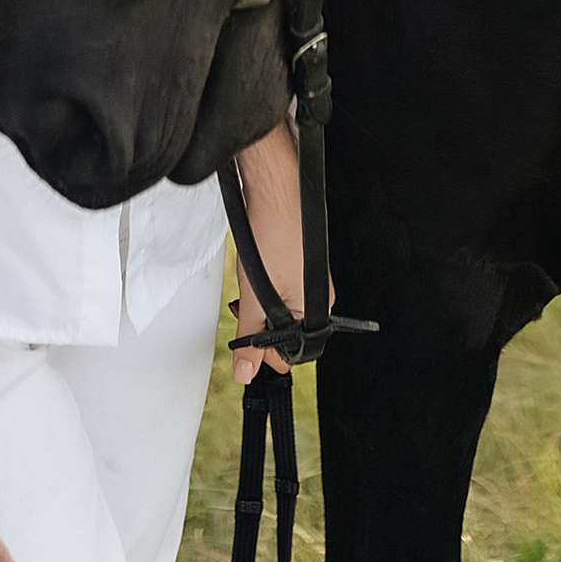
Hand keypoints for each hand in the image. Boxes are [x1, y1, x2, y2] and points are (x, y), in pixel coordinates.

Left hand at [231, 122, 313, 384]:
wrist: (275, 188)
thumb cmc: (274, 235)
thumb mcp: (256, 296)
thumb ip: (251, 337)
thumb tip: (246, 373)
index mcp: (315, 311)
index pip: (291, 353)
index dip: (264, 353)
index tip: (244, 345)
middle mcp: (316, 297)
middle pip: (284, 332)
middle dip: (259, 327)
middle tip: (243, 310)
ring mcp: (305, 279)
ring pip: (276, 310)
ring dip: (257, 306)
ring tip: (246, 287)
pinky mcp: (294, 262)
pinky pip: (275, 289)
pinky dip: (259, 287)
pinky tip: (251, 272)